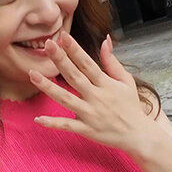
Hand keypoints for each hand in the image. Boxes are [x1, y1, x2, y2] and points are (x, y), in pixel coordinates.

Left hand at [29, 31, 159, 155]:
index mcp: (106, 84)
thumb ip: (112, 61)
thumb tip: (106, 39)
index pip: (87, 63)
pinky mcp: (86, 130)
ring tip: (32, 74)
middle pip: (75, 76)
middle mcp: (97, 97)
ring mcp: (90, 114)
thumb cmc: (130, 106)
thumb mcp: (126, 81)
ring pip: (66, 99)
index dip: (75, 49)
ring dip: (48, 87)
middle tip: (47, 44)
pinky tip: (38, 119)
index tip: (62, 36)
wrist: (138, 135)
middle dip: (60, 60)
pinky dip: (53, 123)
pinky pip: (67, 126)